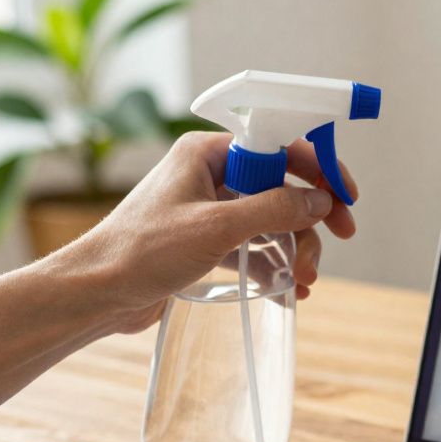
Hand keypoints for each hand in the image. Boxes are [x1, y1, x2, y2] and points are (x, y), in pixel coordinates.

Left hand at [53, 132, 358, 333]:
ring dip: (294, 250)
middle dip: (309, 220)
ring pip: (271, 222)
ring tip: (303, 282)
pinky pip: (253, 249)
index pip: (278, 147)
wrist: (94, 294)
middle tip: (337, 243)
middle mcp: (209, 175)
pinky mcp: (205, 244)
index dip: (319, 169)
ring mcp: (208, 211)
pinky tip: (289, 293)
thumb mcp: (216, 227)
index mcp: (206, 152)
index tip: (346, 197)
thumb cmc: (141, 251)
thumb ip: (274, 209)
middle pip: (281, 188)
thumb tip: (320, 200)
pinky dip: (274, 268)